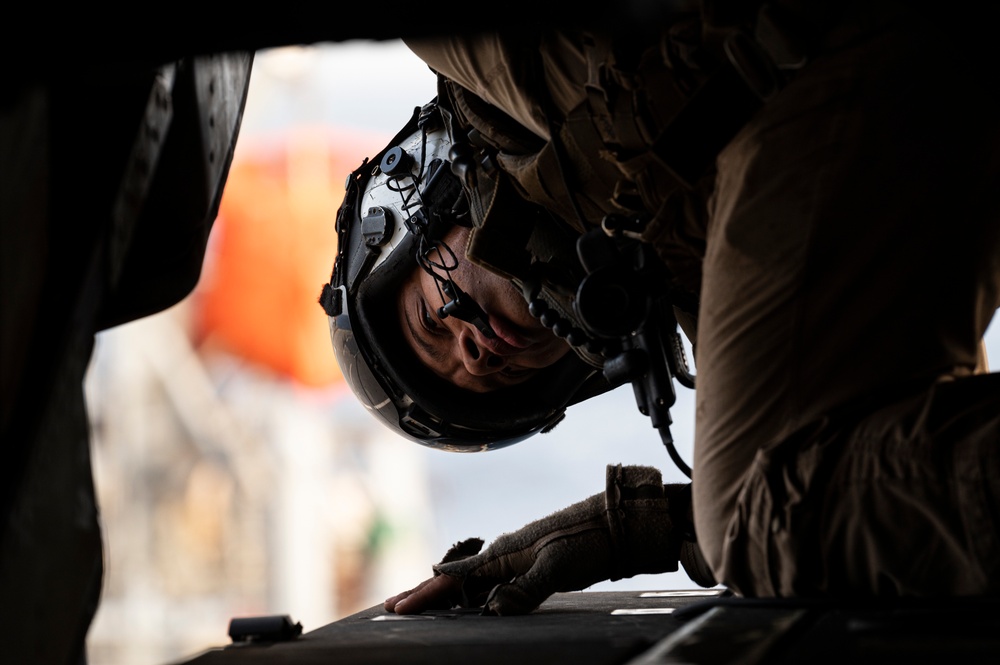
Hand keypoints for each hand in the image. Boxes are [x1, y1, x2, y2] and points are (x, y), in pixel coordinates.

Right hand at [389, 465, 689, 615]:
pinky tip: (470, 600)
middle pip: (454, 577)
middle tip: (394, 605)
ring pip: (470, 579)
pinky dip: (470, 591)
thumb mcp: (559, 567)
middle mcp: (504, 553)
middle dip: (424, 592)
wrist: (619, 524)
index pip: (453, 579)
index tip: (397, 607)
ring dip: (444, 593)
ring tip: (422, 604)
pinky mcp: (532, 563)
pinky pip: (489, 580)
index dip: (425, 595)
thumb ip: (525, 590)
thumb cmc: (590, 541)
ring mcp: (517, 557)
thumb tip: (493, 611)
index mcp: (503, 553)